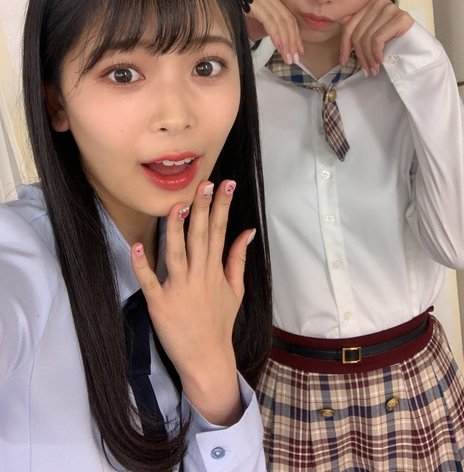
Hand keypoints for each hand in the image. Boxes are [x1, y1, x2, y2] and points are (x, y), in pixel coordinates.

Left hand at [130, 179, 254, 424]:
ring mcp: (178, 289)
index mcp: (215, 271)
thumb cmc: (219, 323)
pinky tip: (136, 246)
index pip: (221, 232)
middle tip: (205, 183)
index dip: (223, 206)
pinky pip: (149, 281)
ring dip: (175, 228)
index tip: (226, 184)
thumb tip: (247, 232)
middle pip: (201, 236)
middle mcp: (199, 276)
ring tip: (176, 205)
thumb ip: (238, 259)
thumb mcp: (236, 290)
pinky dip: (142, 265)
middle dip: (203, 208)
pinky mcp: (159, 304)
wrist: (207, 359)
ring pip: (176, 252)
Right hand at [245, 0, 302, 63]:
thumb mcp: (261, 27)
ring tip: (288, 57)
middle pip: (286, 19)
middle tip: (294, 58)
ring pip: (280, 21)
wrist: (217, 19)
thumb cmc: (239, 25)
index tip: (299, 52)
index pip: (288, 17)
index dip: (296, 35)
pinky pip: (269, 21)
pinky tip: (280, 48)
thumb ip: (276, 30)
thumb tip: (293, 45)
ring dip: (286, 41)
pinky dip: (276, 35)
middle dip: (292, 41)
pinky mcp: (252, 3)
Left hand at [339, 0, 413, 74]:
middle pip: (358, 33)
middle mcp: (380, 3)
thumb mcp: (372, 35)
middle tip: (366, 70)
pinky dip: (376, 53)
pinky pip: (378, 38)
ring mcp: (391, 9)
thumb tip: (342, 20)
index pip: (350, 26)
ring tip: (373, 69)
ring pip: (367, 38)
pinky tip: (380, 61)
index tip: (343, 62)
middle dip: (360, 56)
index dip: (344, 46)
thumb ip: (359, 26)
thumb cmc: (395, 42)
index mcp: (370, 5)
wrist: (420, 48)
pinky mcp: (401, 18)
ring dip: (369, 58)